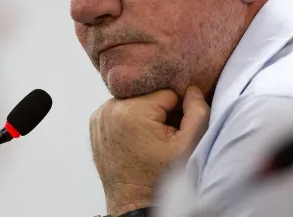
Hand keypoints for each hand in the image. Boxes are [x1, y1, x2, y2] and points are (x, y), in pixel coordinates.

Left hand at [89, 86, 209, 215]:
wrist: (133, 202)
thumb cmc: (159, 178)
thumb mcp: (189, 145)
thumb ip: (197, 111)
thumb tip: (192, 90)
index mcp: (132, 110)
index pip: (167, 92)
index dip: (176, 111)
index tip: (172, 132)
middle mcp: (110, 108)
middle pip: (148, 96)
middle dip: (158, 113)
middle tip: (160, 139)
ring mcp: (100, 116)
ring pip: (134, 101)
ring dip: (143, 115)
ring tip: (147, 141)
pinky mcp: (95, 123)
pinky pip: (119, 110)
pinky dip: (128, 120)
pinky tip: (134, 140)